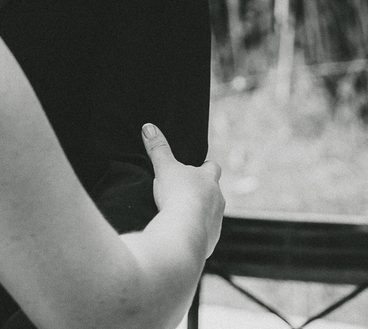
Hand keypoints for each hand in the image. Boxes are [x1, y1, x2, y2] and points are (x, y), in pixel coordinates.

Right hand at [142, 122, 223, 256]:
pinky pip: (205, 235)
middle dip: (203, 193)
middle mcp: (218, 200)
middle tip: (186, 193)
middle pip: (214, 192)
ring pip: (211, 214)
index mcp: (209, 180)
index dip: (205, 167)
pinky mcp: (211, 241)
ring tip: (182, 216)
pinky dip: (195, 233)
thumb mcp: (164, 168)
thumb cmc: (177, 196)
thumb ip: (158, 148)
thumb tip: (148, 126)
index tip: (197, 167)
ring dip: (200, 214)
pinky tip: (182, 234)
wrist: (184, 233)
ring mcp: (216, 222)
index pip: (212, 168)